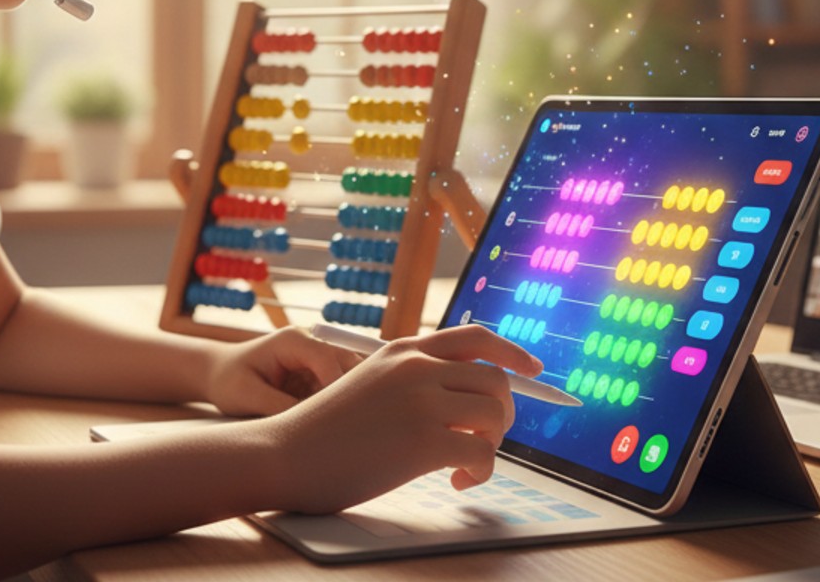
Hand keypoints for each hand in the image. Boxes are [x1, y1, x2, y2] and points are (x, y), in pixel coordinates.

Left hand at [204, 326, 359, 416]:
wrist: (218, 374)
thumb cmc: (228, 380)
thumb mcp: (248, 396)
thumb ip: (280, 407)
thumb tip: (311, 423)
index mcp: (293, 340)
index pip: (328, 360)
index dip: (338, 388)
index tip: (339, 420)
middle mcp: (311, 343)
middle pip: (350, 363)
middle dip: (354, 393)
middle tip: (352, 426)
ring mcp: (317, 358)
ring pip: (350, 377)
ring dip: (348, 400)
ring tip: (344, 429)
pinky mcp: (317, 374)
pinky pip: (338, 389)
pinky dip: (339, 406)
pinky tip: (334, 426)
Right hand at [259, 325, 543, 513]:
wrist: (285, 454)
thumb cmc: (323, 431)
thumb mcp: (370, 384)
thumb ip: (412, 381)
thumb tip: (463, 399)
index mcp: (404, 349)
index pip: (477, 337)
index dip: (513, 352)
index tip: (534, 369)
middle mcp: (417, 366)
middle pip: (496, 379)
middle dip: (503, 413)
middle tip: (484, 440)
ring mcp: (422, 401)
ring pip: (495, 413)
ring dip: (492, 443)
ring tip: (464, 464)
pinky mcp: (425, 440)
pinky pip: (483, 452)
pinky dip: (481, 471)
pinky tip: (456, 482)